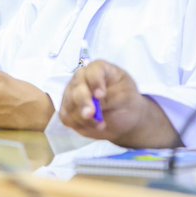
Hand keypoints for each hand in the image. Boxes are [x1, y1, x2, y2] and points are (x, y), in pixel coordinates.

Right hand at [59, 60, 180, 147]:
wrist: (125, 116)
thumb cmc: (128, 101)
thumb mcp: (128, 95)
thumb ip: (113, 96)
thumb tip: (98, 101)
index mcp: (99, 69)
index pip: (92, 70)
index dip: (95, 81)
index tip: (102, 93)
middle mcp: (81, 80)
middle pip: (76, 87)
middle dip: (84, 102)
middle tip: (93, 115)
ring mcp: (72, 94)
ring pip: (68, 103)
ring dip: (82, 116)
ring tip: (99, 125)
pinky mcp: (68, 110)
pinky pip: (66, 117)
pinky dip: (78, 124)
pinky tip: (92, 127)